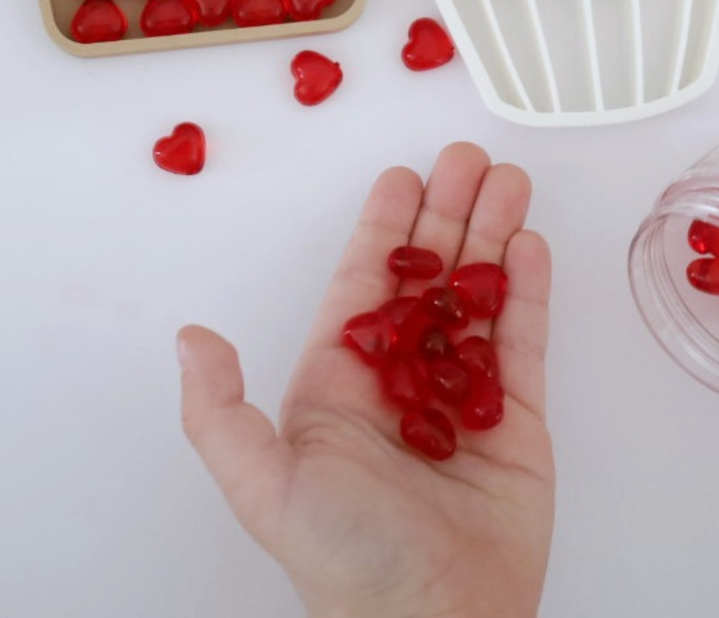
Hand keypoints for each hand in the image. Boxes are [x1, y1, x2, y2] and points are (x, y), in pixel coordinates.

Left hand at [177, 142, 553, 617]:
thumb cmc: (345, 560)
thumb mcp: (263, 482)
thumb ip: (219, 410)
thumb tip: (189, 338)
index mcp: (342, 382)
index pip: (365, 283)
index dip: (384, 227)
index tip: (402, 177)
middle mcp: (402, 380)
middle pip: (428, 276)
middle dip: (447, 214)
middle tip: (466, 158)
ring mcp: (462, 397)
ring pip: (478, 296)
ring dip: (491, 236)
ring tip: (507, 181)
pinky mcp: (517, 421)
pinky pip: (521, 342)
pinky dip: (527, 291)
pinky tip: (529, 245)